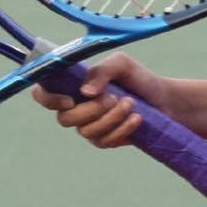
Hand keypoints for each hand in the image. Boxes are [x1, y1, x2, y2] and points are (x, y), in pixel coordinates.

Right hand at [29, 53, 166, 148]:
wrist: (164, 100)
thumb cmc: (138, 79)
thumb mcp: (121, 64)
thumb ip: (102, 71)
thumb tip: (85, 92)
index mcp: (73, 86)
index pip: (43, 94)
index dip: (48, 99)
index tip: (70, 99)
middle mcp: (76, 107)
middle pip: (64, 119)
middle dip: (90, 110)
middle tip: (113, 98)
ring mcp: (89, 126)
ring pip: (86, 131)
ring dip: (111, 118)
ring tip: (130, 104)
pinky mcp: (104, 140)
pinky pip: (103, 141)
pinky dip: (121, 129)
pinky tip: (137, 119)